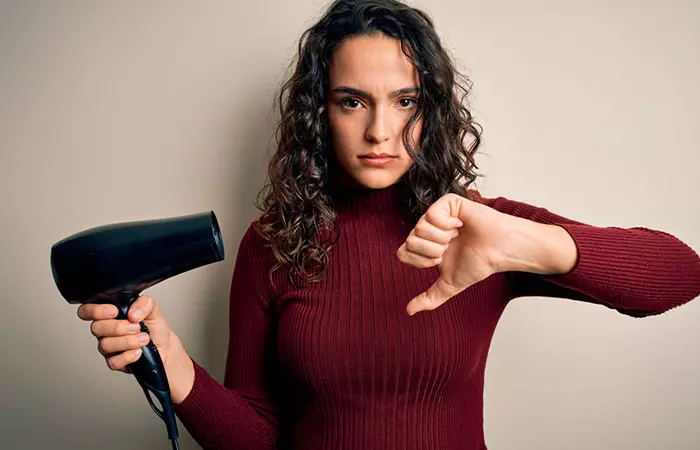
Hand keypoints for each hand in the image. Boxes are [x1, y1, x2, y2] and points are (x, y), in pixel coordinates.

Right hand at [77, 295, 179, 372]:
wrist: (165, 346)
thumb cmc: (154, 327)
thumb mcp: (152, 309)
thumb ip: (143, 303)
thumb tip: (132, 313)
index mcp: (110, 314)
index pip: (87, 311)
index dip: (95, 311)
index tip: (114, 311)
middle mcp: (106, 330)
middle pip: (96, 328)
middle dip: (119, 327)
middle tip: (136, 326)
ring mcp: (108, 347)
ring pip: (105, 345)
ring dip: (127, 341)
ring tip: (144, 338)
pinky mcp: (114, 361)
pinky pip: (113, 361)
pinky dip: (128, 356)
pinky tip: (138, 352)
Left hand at [397, 193, 518, 314]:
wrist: (499, 250)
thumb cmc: (478, 263)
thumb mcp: (449, 285)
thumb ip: (429, 298)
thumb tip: (409, 311)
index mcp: (424, 245)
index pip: (403, 252)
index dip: (422, 260)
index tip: (441, 260)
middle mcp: (427, 228)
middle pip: (410, 241)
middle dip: (433, 250)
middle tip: (450, 247)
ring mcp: (436, 214)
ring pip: (420, 228)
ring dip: (442, 238)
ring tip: (457, 235)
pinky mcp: (447, 202)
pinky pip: (432, 214)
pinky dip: (449, 224)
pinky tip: (460, 224)